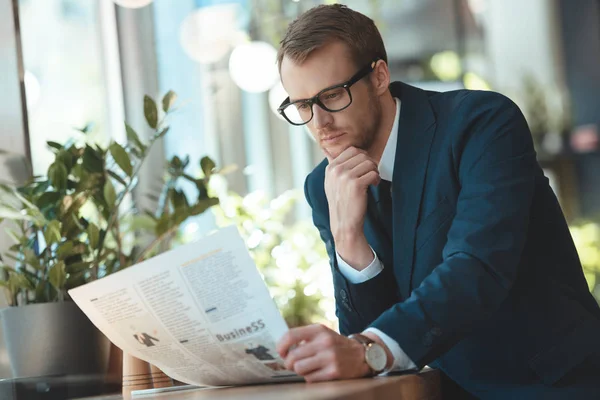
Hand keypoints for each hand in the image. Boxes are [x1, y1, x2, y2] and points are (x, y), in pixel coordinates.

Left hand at [276, 324, 370, 381]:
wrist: (361, 355)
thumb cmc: (336, 345)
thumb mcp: (322, 333)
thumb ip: (304, 337)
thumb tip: (282, 347)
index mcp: (319, 330)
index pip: (291, 335)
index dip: (281, 346)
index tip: (281, 352)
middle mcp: (324, 342)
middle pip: (293, 356)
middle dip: (289, 363)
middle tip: (293, 364)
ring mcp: (329, 357)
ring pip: (299, 369)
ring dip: (300, 371)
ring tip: (307, 368)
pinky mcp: (334, 372)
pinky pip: (310, 379)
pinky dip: (310, 378)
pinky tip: (318, 373)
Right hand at [325, 147, 379, 268]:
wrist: (344, 224)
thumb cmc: (342, 204)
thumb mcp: (332, 183)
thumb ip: (336, 167)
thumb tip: (339, 151)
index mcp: (330, 168)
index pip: (351, 150)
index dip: (362, 157)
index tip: (364, 168)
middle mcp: (336, 170)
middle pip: (361, 154)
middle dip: (370, 163)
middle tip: (370, 174)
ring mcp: (345, 177)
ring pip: (369, 162)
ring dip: (374, 171)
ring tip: (372, 181)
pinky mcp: (355, 184)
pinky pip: (373, 173)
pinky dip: (376, 179)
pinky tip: (373, 185)